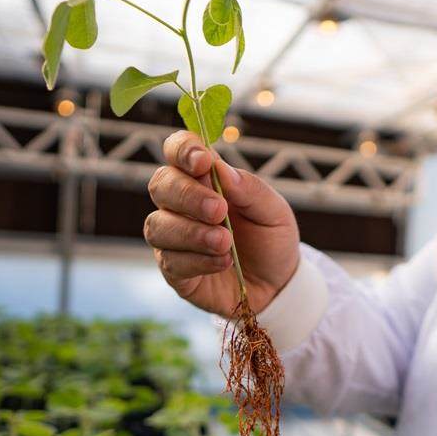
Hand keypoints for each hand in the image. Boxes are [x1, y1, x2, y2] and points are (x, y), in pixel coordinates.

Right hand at [145, 131, 300, 316]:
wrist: (278, 285)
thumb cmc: (271, 240)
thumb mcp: (274, 212)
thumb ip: (250, 189)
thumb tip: (221, 168)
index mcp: (205, 180)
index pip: (178, 151)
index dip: (183, 150)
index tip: (203, 161)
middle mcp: (181, 205)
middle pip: (160, 185)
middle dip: (188, 195)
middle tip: (219, 210)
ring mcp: (174, 238)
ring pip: (158, 226)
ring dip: (192, 233)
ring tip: (225, 242)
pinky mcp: (175, 271)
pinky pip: (170, 261)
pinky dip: (198, 260)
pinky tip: (223, 262)